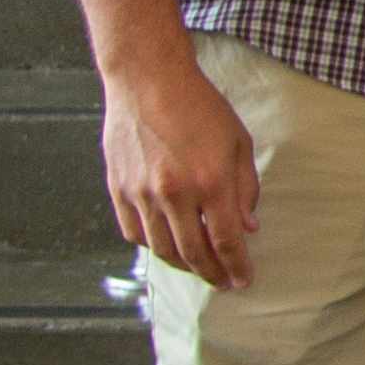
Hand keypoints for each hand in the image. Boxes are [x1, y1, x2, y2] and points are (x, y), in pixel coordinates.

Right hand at [100, 53, 258, 288]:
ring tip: (198, 268)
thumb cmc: (198, 107)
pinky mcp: (118, 188)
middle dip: (211, 274)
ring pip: (160, 248)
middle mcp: (174, 193)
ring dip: (182, 265)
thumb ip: (245, 188)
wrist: (148, 81)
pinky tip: (166, 245)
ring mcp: (141, 193)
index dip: (235, 266)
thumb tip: (247, 227)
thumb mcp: (238, 143)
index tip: (243, 281)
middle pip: (192, 252)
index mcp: (210, 182)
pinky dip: (151, 246)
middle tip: (223, 283)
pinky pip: (134, 232)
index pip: (225, 241)